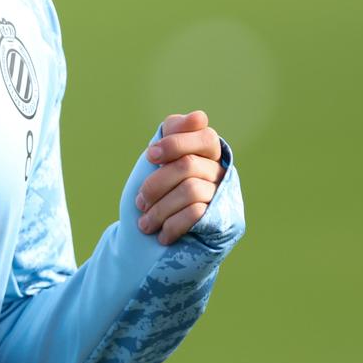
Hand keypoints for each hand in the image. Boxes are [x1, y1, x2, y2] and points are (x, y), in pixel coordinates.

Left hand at [134, 110, 226, 244]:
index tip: (150, 156)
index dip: (175, 142)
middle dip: (156, 184)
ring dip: (159, 209)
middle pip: (187, 165)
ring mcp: (223, 197)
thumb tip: (200, 116)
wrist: (149, 247)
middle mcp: (219, 172)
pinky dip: (172, 225)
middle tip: (140, 201)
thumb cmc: (151, 200)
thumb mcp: (153, 166)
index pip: (203, 135)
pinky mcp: (223, 221)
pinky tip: (162, 235)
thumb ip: (170, 138)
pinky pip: (196, 214)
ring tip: (145, 224)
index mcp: (204, 154)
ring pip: (190, 191)